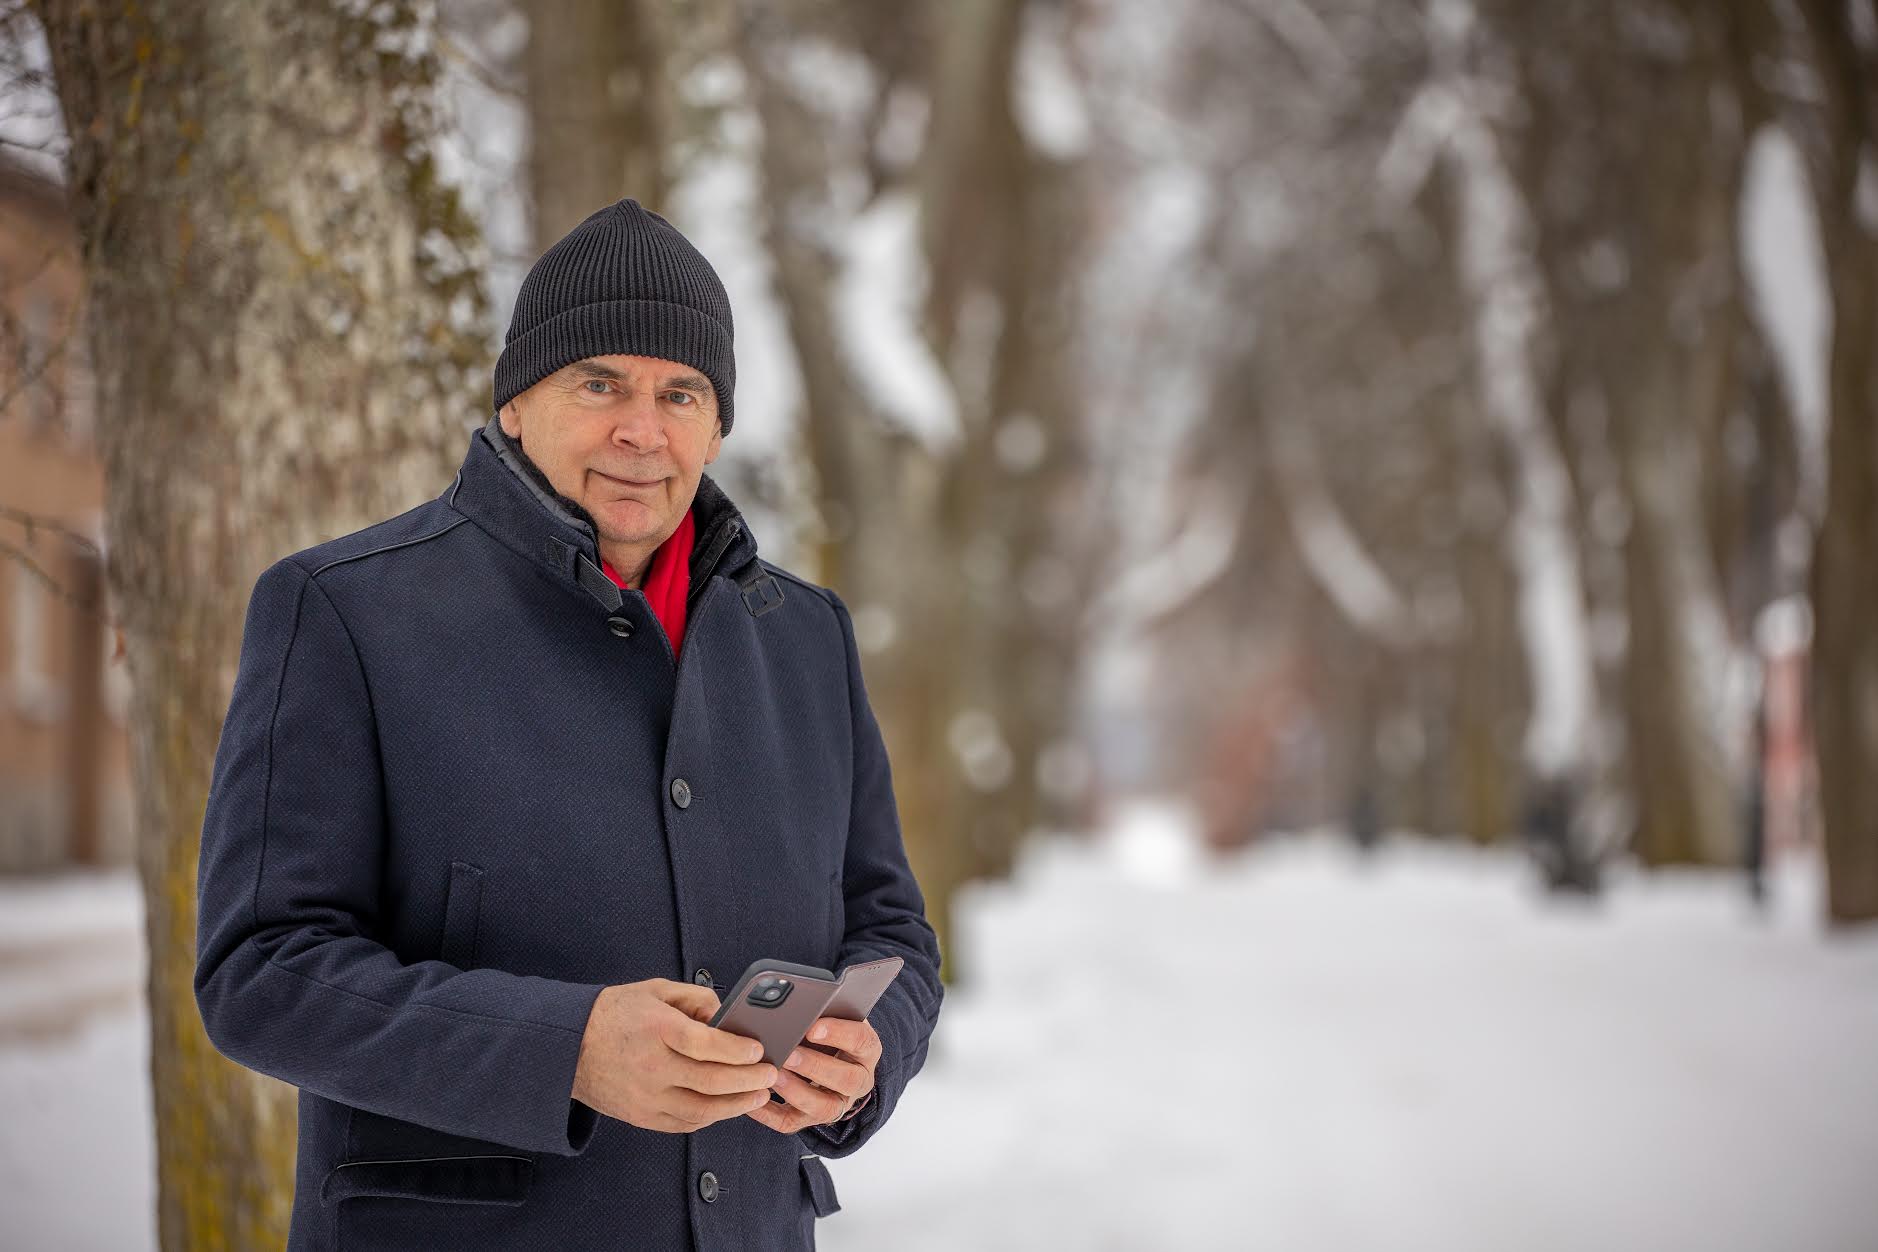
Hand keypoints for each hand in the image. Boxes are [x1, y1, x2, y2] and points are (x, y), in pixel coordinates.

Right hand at [571, 979, 779, 1133]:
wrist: (568, 1046)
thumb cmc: (614, 1014)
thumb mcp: (655, 990)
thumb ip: (695, 998)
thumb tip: (726, 1015)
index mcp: (656, 1029)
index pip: (704, 1045)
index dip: (737, 1050)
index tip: (759, 1050)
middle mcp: (651, 1066)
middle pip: (710, 1081)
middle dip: (748, 1080)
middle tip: (770, 1075)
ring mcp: (646, 1096)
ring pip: (701, 1110)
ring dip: (736, 1106)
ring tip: (758, 1096)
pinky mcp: (642, 1116)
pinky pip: (684, 1123)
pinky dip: (711, 1117)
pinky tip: (727, 1107)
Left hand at [746, 1015, 880, 1133]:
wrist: (830, 1056)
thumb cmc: (829, 1030)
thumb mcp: (835, 1016)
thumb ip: (826, 1009)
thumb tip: (802, 1001)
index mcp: (867, 1050)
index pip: (861, 1041)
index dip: (839, 1033)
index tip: (813, 1027)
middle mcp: (858, 1080)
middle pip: (846, 1079)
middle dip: (816, 1066)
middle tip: (789, 1053)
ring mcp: (837, 1103)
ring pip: (825, 1107)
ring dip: (797, 1092)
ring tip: (773, 1076)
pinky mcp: (811, 1118)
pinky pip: (792, 1122)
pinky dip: (770, 1114)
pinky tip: (753, 1099)